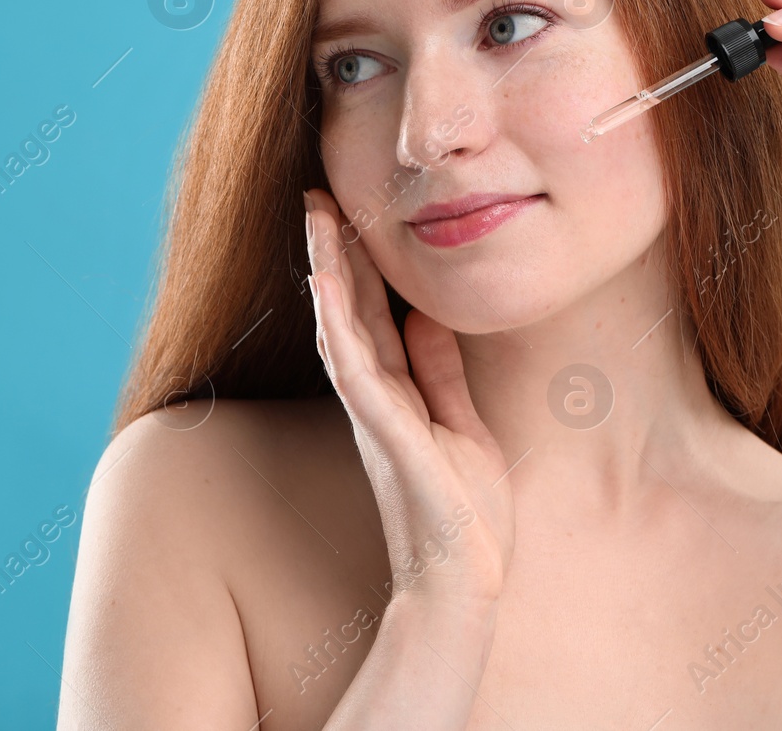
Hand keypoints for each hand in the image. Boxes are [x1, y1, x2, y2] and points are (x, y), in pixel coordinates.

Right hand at [304, 188, 514, 608]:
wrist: (464, 585)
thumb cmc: (466, 516)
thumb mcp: (463, 427)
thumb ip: (442, 374)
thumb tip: (429, 318)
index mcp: (395, 396)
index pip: (372, 316)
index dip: (359, 264)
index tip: (347, 212)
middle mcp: (376, 400)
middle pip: (348, 311)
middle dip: (332, 253)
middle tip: (315, 195)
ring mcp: (376, 417)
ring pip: (342, 329)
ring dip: (328, 273)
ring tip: (315, 219)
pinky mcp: (386, 436)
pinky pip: (356, 370)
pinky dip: (340, 322)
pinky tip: (331, 284)